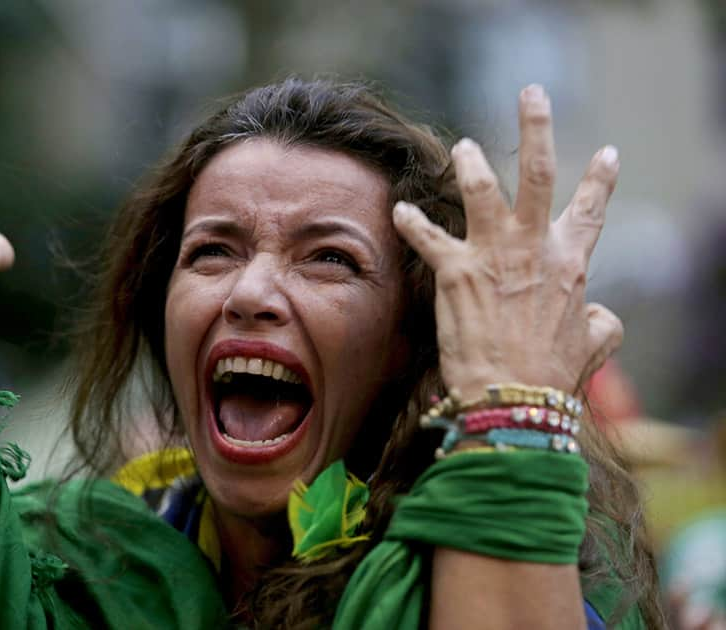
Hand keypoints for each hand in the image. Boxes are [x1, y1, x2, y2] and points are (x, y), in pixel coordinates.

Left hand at [393, 84, 622, 399]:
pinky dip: (412, 222)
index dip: (600, 180)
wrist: (515, 397)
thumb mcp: (593, 344)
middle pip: (539, 174)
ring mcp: (494, 255)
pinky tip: (399, 208)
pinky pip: (429, 237)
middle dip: (537, 127)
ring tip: (462, 146)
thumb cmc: (551, 375)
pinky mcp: (456, 272)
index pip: (590, 210)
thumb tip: (600, 314)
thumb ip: (598, 321)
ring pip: (483, 189)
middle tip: (531, 94)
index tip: (606, 152)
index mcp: (569, 263)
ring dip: (471, 163)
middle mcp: (533, 248)